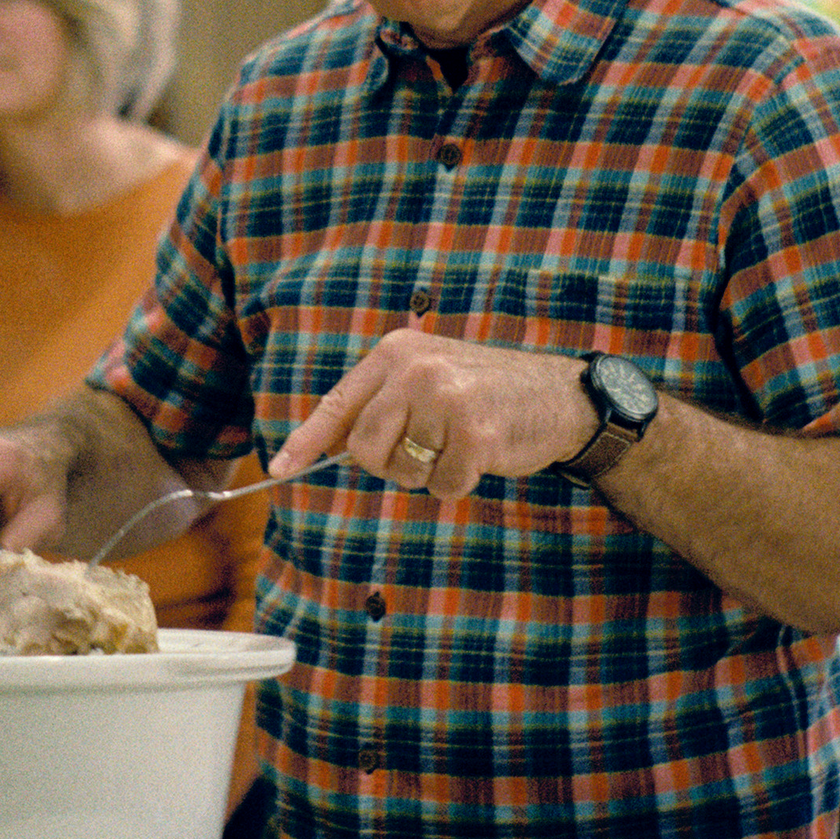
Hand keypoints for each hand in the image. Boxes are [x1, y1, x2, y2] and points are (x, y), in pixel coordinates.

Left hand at [266, 325, 592, 498]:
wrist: (559, 395)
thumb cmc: (485, 393)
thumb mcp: (428, 379)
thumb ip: (382, 405)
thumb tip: (329, 448)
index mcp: (396, 352)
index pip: (338, 403)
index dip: (306, 440)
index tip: (280, 467)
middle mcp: (415, 369)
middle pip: (364, 447)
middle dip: (388, 463)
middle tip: (425, 449)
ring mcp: (445, 400)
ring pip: (403, 470)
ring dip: (430, 473)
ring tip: (459, 443)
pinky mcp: (475, 434)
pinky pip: (442, 486)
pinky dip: (459, 483)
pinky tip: (482, 455)